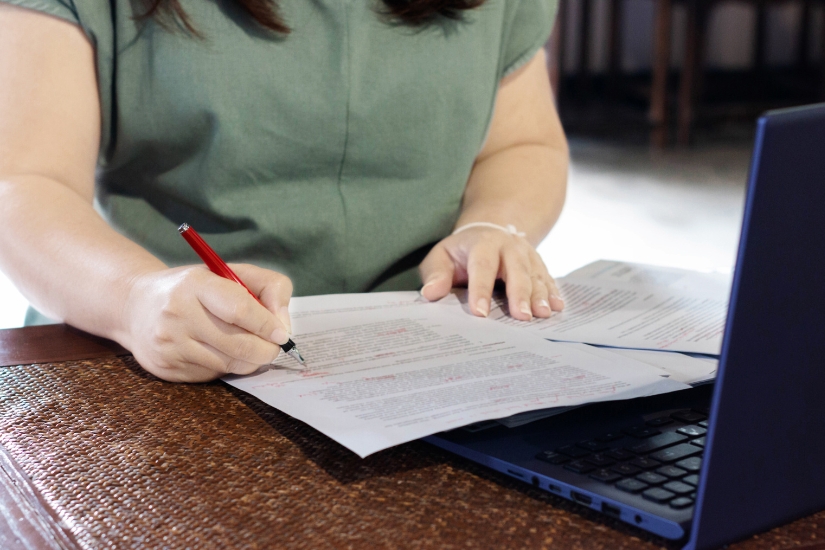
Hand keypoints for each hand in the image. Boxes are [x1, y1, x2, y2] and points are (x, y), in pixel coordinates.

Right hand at [121, 264, 292, 381]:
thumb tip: (283, 326)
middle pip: (239, 344)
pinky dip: (227, 367)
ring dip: (250, 360)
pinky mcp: (167, 368)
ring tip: (249, 347)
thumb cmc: (194, 289)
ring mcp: (170, 344)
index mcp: (196, 284)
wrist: (135, 306)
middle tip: (274, 346)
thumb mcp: (228, 273)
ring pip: (230, 364)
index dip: (267, 324)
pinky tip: (219, 352)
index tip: (282, 334)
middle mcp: (178, 314)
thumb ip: (268, 288)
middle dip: (266, 349)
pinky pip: (213, 375)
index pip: (240, 308)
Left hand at [418, 227, 563, 320]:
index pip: (482, 266)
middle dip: (519, 294)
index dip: (480, 290)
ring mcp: (527, 254)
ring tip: (543, 314)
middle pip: (516, 270)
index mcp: (482, 243)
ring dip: (540, 295)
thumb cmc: (460, 252)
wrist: (487, 232)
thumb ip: (436, 274)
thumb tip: (430, 294)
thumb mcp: (441, 257)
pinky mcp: (538, 264)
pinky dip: (553, 293)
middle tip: (522, 317)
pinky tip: (558, 307)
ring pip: (535, 275)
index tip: (479, 313)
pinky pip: (547, 278)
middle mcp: (508, 246)